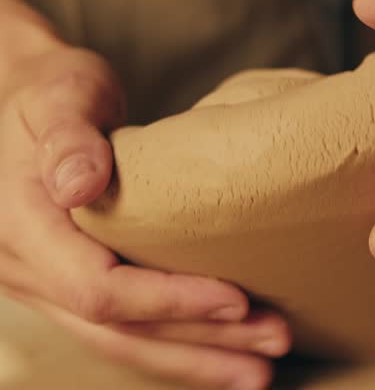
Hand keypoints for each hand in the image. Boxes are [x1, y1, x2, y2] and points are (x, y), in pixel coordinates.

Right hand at [0, 44, 287, 389]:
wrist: (25, 102)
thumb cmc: (50, 91)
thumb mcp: (59, 94)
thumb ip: (67, 135)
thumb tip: (77, 183)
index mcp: (23, 227)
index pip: (99, 288)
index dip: (168, 301)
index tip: (237, 300)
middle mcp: (29, 270)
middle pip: (119, 331)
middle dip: (199, 344)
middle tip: (272, 346)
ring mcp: (47, 285)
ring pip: (122, 342)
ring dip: (194, 359)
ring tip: (257, 373)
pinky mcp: (72, 285)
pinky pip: (122, 330)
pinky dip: (174, 347)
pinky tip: (219, 357)